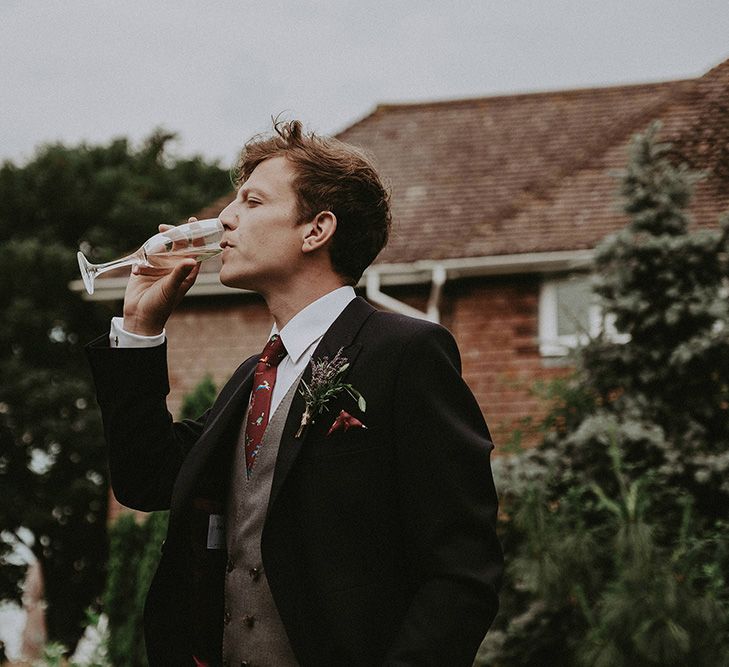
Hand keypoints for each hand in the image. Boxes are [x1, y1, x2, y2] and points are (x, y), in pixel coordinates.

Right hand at [122, 218, 201, 335]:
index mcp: (187, 272)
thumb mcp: (171, 288)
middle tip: (164, 228)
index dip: (196, 235)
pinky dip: (141, 258)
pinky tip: (137, 271)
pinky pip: (145, 255)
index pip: (196, 250)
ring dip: (156, 244)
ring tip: (153, 246)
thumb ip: (180, 273)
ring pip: (161, 247)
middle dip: (173, 234)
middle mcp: (175, 267)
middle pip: (178, 245)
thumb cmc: (160, 305)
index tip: (192, 221)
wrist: (139, 316)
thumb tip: (192, 260)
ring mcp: (160, 267)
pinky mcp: (145, 268)